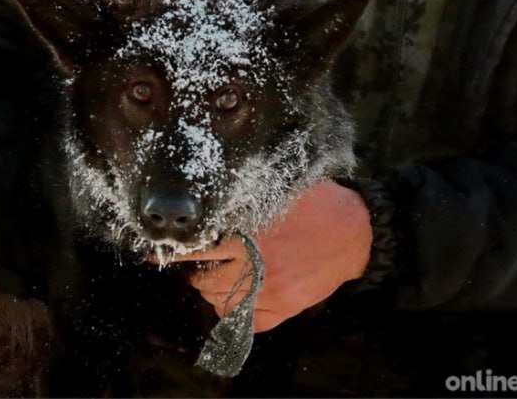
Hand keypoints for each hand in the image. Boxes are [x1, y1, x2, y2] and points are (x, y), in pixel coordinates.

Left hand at [170, 180, 372, 331]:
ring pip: (222, 303)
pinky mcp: (287, 307)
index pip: (198, 249)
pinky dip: (234, 314)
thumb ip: (243, 202)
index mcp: (250, 236)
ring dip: (211, 293)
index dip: (176, 252)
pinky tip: (233, 300)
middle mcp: (258, 267)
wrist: (355, 231)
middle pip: (206, 280)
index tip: (162, 252)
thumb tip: (208, 203)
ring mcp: (272, 291)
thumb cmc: (315, 205)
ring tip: (211, 280)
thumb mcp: (276, 195)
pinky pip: (248, 322)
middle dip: (194, 273)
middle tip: (194, 265)